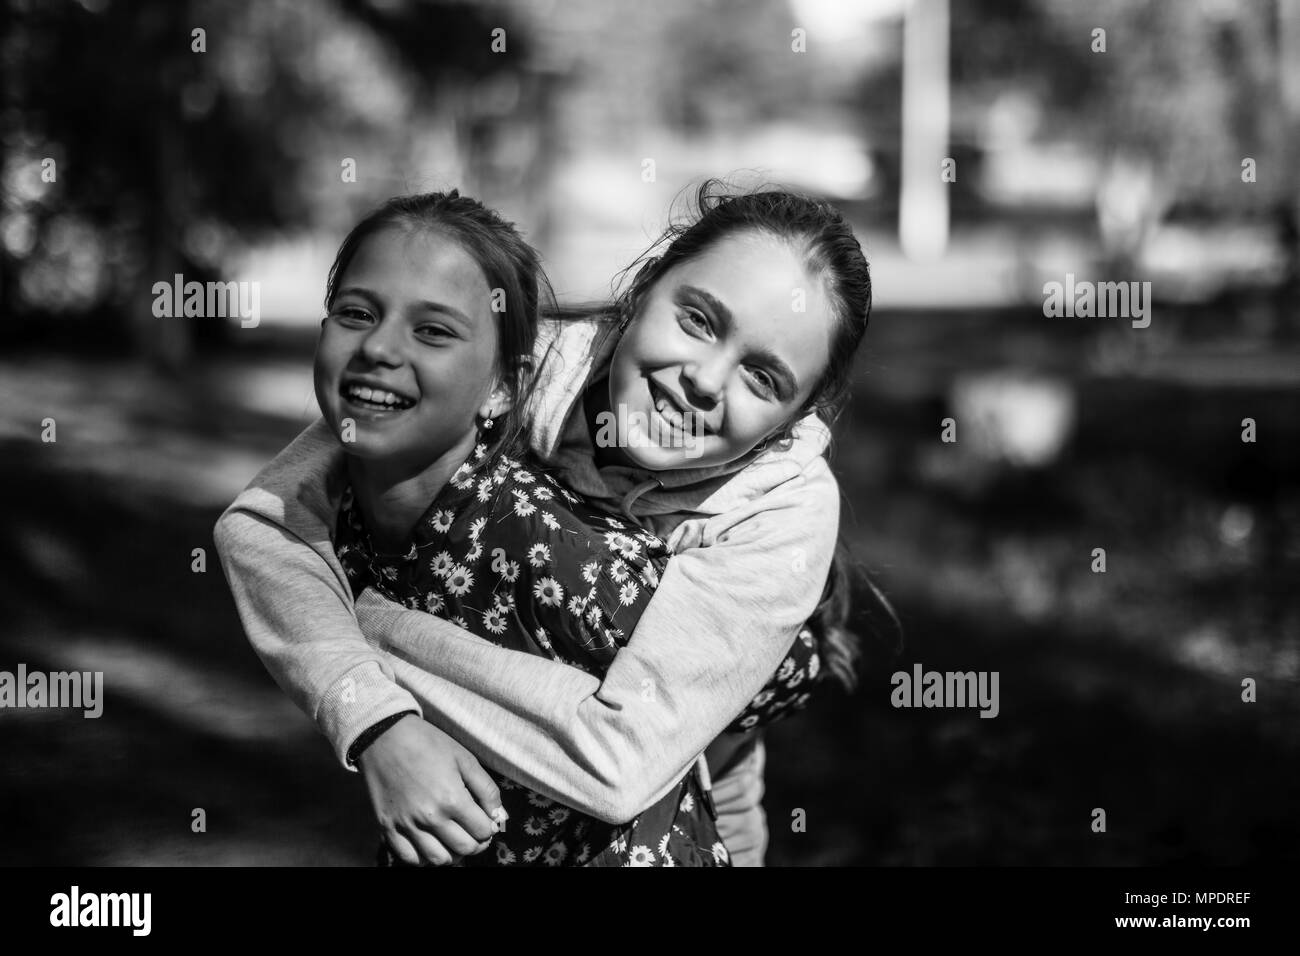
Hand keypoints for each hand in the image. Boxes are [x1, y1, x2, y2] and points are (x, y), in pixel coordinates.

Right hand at [358, 714, 506, 865]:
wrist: (384, 737)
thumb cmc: (427, 743)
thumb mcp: (464, 758)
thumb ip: (487, 789)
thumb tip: (499, 815)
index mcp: (452, 799)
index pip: (483, 831)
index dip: (490, 827)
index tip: (487, 820)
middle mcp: (430, 817)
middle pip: (464, 848)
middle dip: (476, 843)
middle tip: (474, 831)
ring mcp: (407, 825)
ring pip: (438, 859)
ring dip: (452, 853)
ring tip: (454, 840)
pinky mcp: (388, 827)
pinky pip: (409, 858)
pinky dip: (423, 857)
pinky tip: (430, 844)